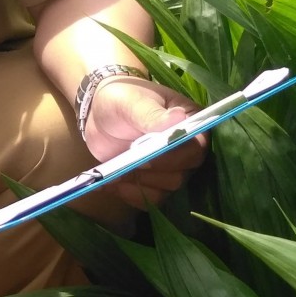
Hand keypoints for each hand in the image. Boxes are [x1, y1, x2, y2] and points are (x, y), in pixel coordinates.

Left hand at [83, 77, 206, 208]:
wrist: (99, 111)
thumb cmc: (121, 99)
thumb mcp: (132, 102)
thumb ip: (151, 114)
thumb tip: (177, 118)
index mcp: (190, 123)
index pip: (196, 148)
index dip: (174, 157)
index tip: (148, 155)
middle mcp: (186, 147)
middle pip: (183, 173)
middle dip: (154, 172)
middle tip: (128, 162)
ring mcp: (170, 166)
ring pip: (167, 188)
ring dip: (141, 183)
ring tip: (116, 172)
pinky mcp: (153, 179)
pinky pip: (151, 197)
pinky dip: (132, 194)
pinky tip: (111, 184)